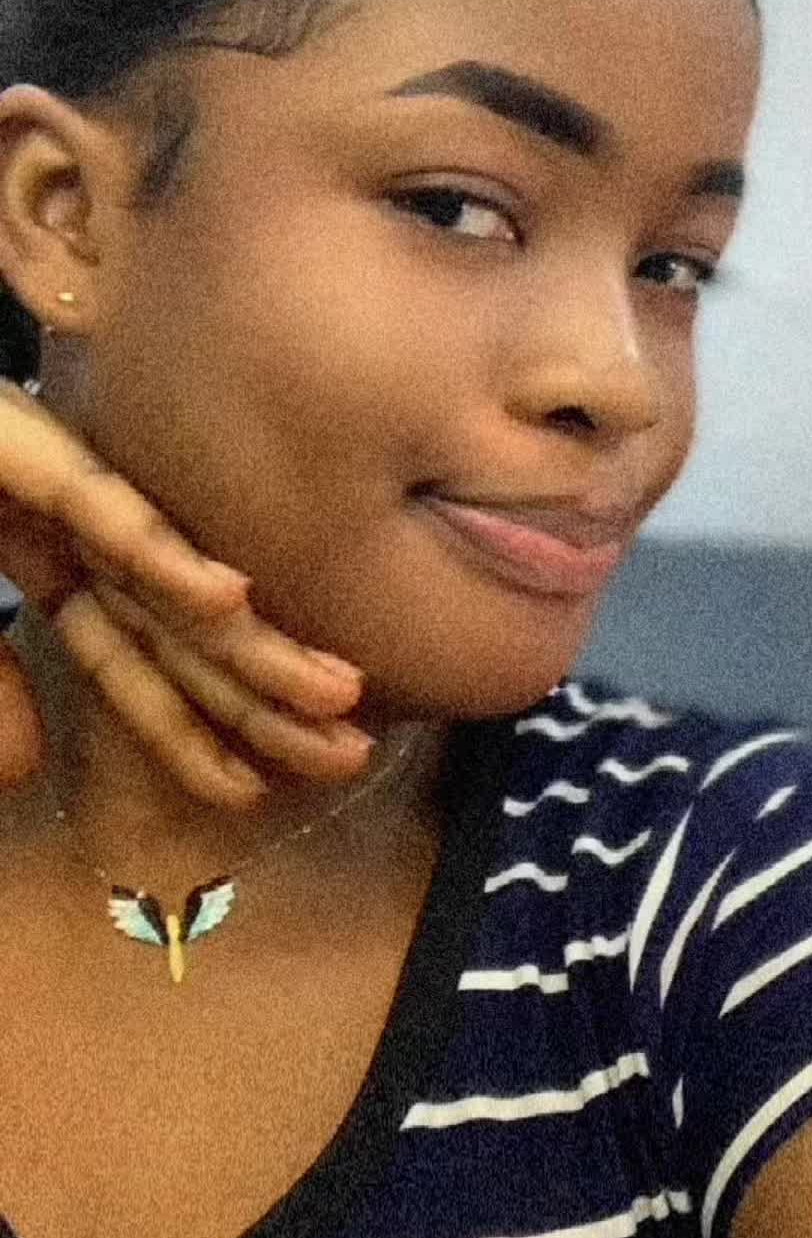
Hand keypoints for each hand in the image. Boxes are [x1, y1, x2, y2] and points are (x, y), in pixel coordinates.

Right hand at [0, 380, 374, 810]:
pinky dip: (157, 552)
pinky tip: (227, 594)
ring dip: (248, 639)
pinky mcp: (18, 443)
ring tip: (333, 690)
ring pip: (163, 575)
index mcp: (47, 566)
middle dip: (262, 696)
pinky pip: (95, 505)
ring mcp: (52, 487)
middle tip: (352, 749)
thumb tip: (26, 771)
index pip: (132, 666)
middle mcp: (70, 532)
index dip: (189, 734)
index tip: (254, 794)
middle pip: (177, 631)